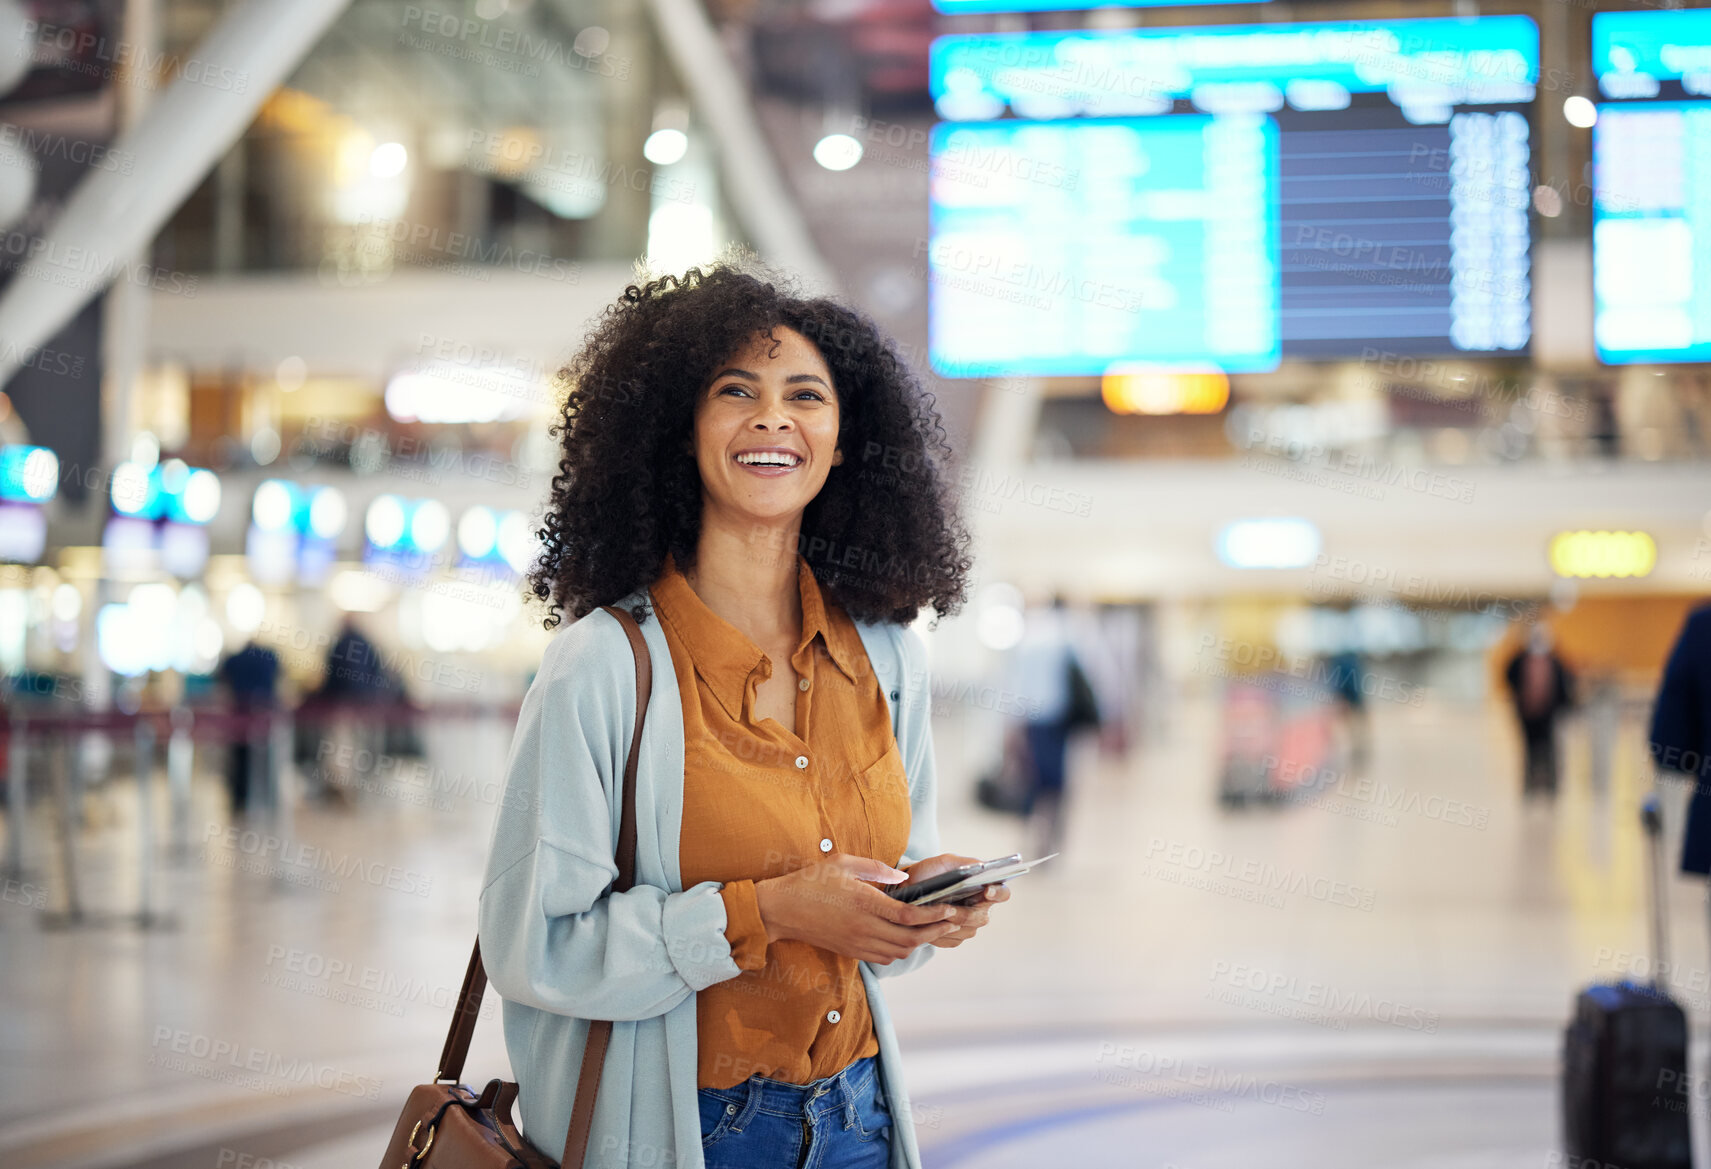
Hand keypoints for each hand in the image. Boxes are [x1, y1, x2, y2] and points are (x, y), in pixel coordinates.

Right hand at [753, 853, 962, 964]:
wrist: (782, 910)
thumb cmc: (811, 881)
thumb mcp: (842, 862)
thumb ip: (876, 868)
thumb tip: (903, 878)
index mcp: (865, 903)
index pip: (909, 916)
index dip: (933, 915)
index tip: (949, 909)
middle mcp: (864, 927)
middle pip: (911, 938)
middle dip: (935, 931)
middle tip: (951, 921)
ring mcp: (858, 943)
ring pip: (900, 951)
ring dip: (919, 942)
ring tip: (932, 929)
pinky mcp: (852, 952)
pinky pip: (885, 957)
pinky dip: (901, 950)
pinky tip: (906, 938)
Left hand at [896, 854, 1010, 948]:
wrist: (909, 889)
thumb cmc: (930, 873)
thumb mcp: (945, 862)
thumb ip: (966, 863)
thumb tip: (983, 867)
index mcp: (984, 888)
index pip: (1002, 893)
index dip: (998, 893)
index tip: (987, 890)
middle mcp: (980, 908)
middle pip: (980, 917)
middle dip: (962, 914)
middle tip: (947, 908)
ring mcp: (969, 925)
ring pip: (966, 931)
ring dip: (948, 924)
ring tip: (931, 916)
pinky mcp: (956, 937)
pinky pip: (952, 940)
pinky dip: (939, 934)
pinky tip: (928, 926)